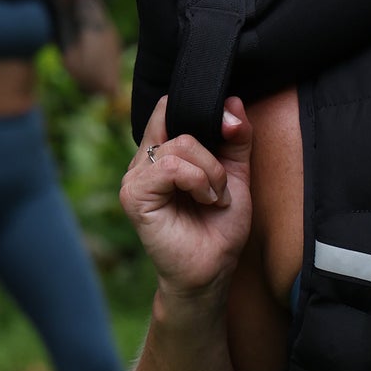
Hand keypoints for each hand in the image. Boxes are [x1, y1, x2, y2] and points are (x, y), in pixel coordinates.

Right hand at [121, 97, 252, 300]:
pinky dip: (198, 181)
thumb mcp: (236, 173)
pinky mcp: (134, 195)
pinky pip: (170, 167)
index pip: (171, 108)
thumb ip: (236, 137)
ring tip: (215, 198)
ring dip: (209, 171)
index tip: (230, 132)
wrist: (213, 268)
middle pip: (177, 120)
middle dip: (213, 153)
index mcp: (162, 152)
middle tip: (222, 186)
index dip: (202, 113)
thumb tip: (232, 102)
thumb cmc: (220, 226)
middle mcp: (144, 160)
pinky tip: (205, 201)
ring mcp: (135, 176)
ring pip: (178, 144)